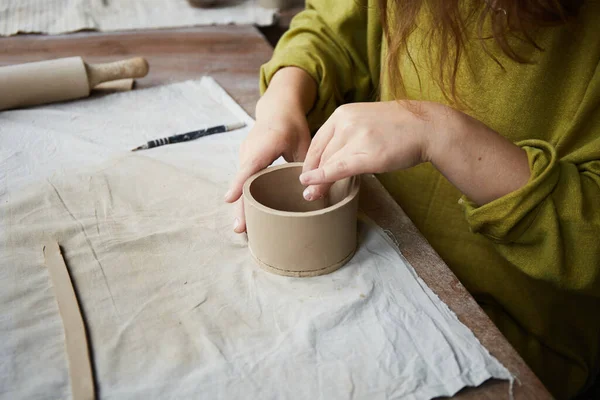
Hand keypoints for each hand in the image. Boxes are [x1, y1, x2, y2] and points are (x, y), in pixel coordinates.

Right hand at [224, 96, 310, 232]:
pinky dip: (246, 197)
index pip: (250, 167)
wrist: (277, 109)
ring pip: (242, 184)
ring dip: (242, 205)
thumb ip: (306, 166)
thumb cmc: (292, 125)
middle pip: (243, 182)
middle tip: (240, 229)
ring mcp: (245, 156)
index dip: (240, 184)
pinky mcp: (246, 162)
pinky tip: (248, 216)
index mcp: (265, 144)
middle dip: (241, 206)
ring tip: (243, 229)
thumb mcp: (304, 143)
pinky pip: (244, 182)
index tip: (230, 199)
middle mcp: (249, 151)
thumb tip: (312, 191)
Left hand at [299, 101, 440, 198]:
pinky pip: (337, 169)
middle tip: (308, 190)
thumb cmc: (399, 127)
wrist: (427, 126)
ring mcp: (356, 137)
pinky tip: (312, 187)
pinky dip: (323, 179)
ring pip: (328, 164)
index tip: (307, 175)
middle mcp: (345, 122)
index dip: (310, 161)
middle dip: (312, 174)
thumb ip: (346, 133)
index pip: (317, 141)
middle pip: (321, 154)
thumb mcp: (366, 120)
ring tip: (313, 195)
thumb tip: (330, 157)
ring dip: (318, 182)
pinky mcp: (367, 154)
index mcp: (342, 113)